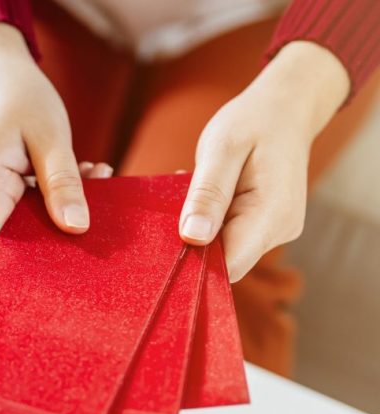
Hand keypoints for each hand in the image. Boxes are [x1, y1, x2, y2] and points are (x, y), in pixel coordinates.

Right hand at [0, 24, 101, 246]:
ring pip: (24, 221)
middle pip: (16, 236)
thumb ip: (63, 185)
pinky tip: (80, 171)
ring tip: (94, 172)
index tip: (77, 245)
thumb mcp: (52, 137)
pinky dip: (52, 194)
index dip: (35, 255)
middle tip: (101, 191)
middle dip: (60, 224)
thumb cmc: (20, 96)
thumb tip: (76, 229)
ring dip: (61, 204)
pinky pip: (24, 206)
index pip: (0, 243)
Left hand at [178, 41, 350, 280]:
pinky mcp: (265, 227)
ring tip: (192, 193)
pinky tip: (204, 197)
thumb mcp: (222, 149)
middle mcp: (279, 231)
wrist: (286, 109)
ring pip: (224, 250)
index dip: (193, 264)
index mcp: (272, 214)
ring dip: (199, 230)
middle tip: (172, 208)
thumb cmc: (253, 121)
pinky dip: (210, 222)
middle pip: (224, 263)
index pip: (228, 266)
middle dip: (192, 245)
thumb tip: (192, 237)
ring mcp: (275, 231)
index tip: (164, 243)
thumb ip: (207, 194)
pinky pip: (230, 237)